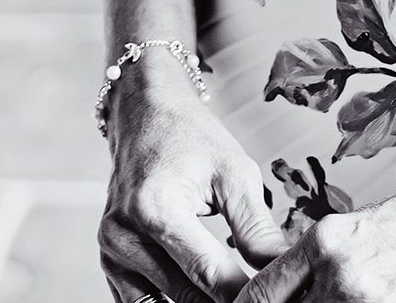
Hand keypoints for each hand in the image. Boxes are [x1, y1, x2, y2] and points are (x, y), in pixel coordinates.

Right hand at [99, 53, 283, 301]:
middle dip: (228, 301)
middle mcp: (124, 234)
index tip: (275, 299)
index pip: (209, 274)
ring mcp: (112, 252)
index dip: (247, 295)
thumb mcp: (233, 171)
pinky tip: (203, 295)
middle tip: (261, 297)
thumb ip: (256, 227)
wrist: (143, 113)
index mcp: (155, 207)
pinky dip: (176, 302)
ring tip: (234, 294)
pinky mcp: (110, 263)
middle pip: (188, 295)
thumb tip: (286, 271)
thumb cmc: (189, 135)